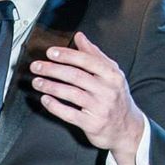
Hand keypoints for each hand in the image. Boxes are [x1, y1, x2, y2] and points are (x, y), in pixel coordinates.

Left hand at [30, 33, 146, 164]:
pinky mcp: (92, 124)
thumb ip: (94, 55)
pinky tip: (45, 99)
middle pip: (76, 76)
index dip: (67, 55)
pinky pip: (70, 114)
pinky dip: (55, 106)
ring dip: (51, 86)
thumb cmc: (116, 98)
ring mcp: (100, 108)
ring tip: (37, 82)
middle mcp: (107, 90)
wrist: (127, 128)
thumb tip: (80, 37)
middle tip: (37, 67)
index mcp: (112, 75)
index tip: (50, 53)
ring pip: (71, 94)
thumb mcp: (111, 74)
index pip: (87, 61)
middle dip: (53, 70)